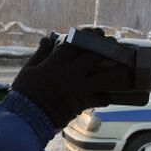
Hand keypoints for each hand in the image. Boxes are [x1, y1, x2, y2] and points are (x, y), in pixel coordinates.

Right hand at [12, 31, 135, 128]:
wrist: (28, 117)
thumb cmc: (25, 92)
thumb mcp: (29, 69)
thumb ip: (40, 53)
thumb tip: (47, 39)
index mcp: (57, 62)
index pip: (77, 43)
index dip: (89, 36)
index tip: (98, 32)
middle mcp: (72, 72)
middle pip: (95, 56)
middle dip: (107, 48)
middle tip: (114, 44)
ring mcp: (80, 88)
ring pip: (106, 77)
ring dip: (116, 72)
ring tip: (124, 69)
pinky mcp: (83, 103)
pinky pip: (101, 98)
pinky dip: (107, 97)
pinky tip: (110, 95)